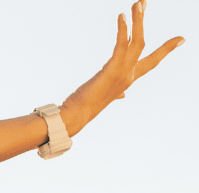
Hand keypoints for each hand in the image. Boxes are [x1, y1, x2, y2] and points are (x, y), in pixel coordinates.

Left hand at [61, 0, 183, 134]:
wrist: (75, 117)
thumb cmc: (85, 107)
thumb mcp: (104, 96)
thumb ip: (117, 92)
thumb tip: (123, 95)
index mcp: (128, 80)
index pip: (151, 62)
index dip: (165, 50)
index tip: (181, 39)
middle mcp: (129, 76)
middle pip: (143, 45)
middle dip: (143, 23)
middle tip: (142, 3)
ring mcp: (123, 73)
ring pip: (137, 42)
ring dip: (138, 21)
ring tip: (138, 3)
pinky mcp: (112, 71)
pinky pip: (121, 45)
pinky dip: (123, 30)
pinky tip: (122, 16)